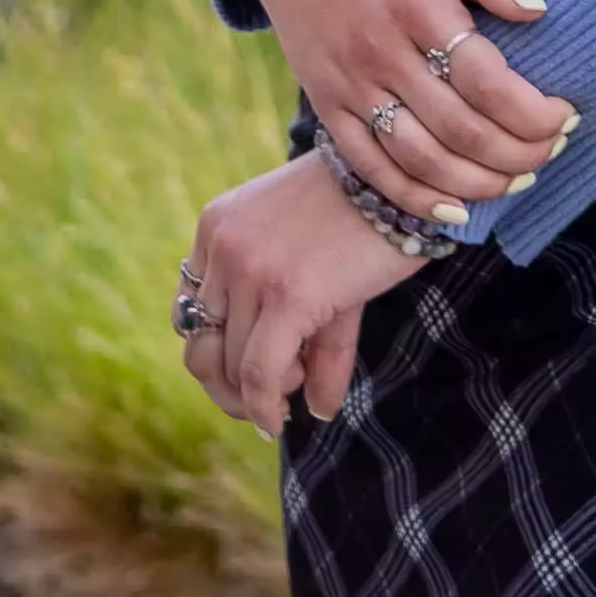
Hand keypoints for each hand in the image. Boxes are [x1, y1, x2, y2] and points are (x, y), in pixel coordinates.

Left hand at [180, 150, 423, 435]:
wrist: (406, 177)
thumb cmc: (367, 216)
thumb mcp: (319, 269)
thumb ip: (309, 335)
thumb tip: (319, 411)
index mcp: (218, 226)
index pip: (189, 311)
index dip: (214, 355)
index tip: (245, 378)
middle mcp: (223, 246)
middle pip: (202, 346)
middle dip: (228, 389)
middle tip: (265, 408)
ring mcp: (252, 269)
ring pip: (233, 366)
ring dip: (262, 394)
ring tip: (299, 383)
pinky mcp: (288, 294)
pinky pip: (260, 374)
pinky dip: (265, 408)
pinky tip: (281, 419)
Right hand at [238, 0, 576, 215]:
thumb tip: (541, 11)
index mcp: (418, 8)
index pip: (486, 81)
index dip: (533, 112)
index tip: (565, 116)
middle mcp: (383, 54)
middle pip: (461, 129)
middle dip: (519, 153)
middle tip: (552, 152)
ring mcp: (350, 86)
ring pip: (420, 159)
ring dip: (477, 183)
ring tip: (517, 181)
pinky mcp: (327, 106)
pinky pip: (371, 167)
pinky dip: (415, 197)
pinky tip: (455, 208)